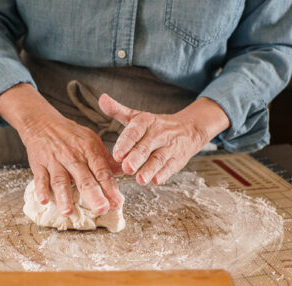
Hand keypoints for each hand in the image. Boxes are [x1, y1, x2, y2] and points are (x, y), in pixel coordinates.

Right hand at [0, 83, 122, 215]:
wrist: (42, 122)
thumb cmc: (69, 134)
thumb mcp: (91, 140)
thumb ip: (106, 159)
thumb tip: (123, 172)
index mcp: (89, 150)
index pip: (101, 172)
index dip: (110, 188)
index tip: (117, 203)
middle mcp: (72, 156)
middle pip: (84, 178)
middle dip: (93, 195)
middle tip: (101, 209)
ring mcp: (54, 161)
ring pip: (60, 181)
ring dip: (64, 197)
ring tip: (68, 213)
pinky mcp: (38, 165)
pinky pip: (40, 178)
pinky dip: (40, 190)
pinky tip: (44, 201)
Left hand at [98, 94, 229, 184]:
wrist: (189, 129)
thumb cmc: (156, 126)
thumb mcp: (137, 116)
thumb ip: (118, 111)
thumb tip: (102, 99)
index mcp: (146, 122)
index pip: (134, 132)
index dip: (125, 143)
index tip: (117, 154)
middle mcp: (158, 134)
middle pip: (145, 147)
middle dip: (136, 158)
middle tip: (126, 168)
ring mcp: (169, 148)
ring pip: (158, 159)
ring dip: (149, 170)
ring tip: (140, 179)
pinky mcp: (177, 160)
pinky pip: (170, 167)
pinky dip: (163, 174)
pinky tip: (155, 181)